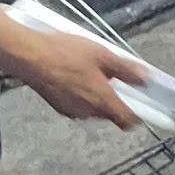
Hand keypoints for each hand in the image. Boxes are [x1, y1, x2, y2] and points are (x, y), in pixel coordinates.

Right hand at [0, 28, 143, 127]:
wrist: (29, 56)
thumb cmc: (65, 53)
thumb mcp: (102, 54)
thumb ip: (126, 69)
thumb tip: (145, 78)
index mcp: (102, 101)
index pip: (127, 121)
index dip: (136, 114)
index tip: (140, 104)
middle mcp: (88, 112)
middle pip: (109, 112)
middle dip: (112, 97)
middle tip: (110, 75)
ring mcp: (71, 111)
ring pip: (92, 107)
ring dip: (94, 94)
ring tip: (88, 70)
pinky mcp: (58, 106)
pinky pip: (77, 103)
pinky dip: (79, 93)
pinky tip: (73, 74)